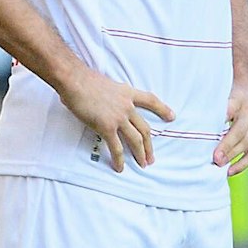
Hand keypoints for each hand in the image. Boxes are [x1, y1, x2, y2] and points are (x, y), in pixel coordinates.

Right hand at [55, 66, 174, 171]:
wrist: (76, 81)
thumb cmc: (84, 80)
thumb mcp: (107, 85)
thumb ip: (111, 96)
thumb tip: (104, 103)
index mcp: (128, 93)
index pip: (150, 101)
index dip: (162, 109)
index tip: (172, 117)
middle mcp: (127, 106)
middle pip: (145, 128)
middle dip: (149, 145)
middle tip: (151, 156)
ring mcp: (119, 117)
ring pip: (136, 140)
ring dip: (140, 154)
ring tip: (143, 164)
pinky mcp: (107, 127)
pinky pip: (116, 147)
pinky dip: (119, 159)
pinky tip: (120, 167)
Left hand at [215, 77, 247, 175]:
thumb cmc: (230, 95)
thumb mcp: (221, 94)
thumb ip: (210, 107)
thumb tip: (189, 122)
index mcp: (238, 102)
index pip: (229, 114)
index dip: (221, 126)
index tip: (209, 135)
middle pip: (239, 132)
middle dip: (227, 146)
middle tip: (214, 159)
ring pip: (247, 144)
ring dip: (233, 156)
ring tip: (220, 166)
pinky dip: (243, 164)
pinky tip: (230, 171)